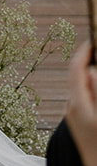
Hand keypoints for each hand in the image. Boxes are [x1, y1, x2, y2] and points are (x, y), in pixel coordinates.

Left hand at [65, 42, 96, 165]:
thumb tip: (90, 71)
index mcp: (78, 104)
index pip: (76, 69)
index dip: (84, 52)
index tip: (92, 41)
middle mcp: (71, 108)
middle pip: (78, 77)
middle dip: (90, 66)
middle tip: (96, 54)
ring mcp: (73, 117)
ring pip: (82, 89)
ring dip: (92, 81)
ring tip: (96, 68)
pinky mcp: (78, 124)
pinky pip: (85, 101)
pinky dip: (93, 95)